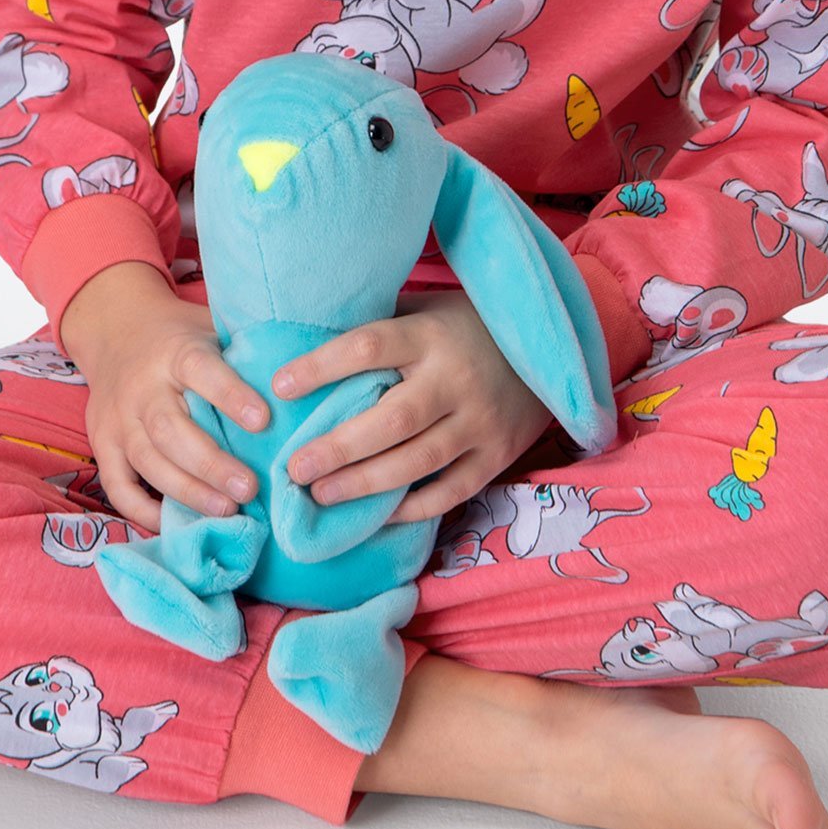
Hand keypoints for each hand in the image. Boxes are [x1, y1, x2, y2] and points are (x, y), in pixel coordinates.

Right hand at [80, 294, 269, 532]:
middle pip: (171, 429)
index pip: (201, 370)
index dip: (231, 396)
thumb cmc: (180, 336)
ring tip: (227, 510)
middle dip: (211, 464)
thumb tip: (302, 380)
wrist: (114, 329)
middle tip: (251, 488)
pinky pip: (117, 486)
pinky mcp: (102, 445)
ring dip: (187, 491)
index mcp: (175, 351)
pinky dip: (143, 510)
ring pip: (148, 461)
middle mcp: (142, 387)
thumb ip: (243, 352)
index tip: (264, 421)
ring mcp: (118, 419)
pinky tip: (176, 523)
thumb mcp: (210, 328)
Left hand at [272, 288, 553, 524]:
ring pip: (417, 462)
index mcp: (430, 336)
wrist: (548, 349)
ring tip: (319, 494)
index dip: (321, 366)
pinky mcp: (497, 456)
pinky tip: (374, 516)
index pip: (369, 347)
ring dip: (364, 483)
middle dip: (338, 447)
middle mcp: (456, 380)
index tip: (279, 386)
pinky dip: (411, 508)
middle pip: (392, 419)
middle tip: (293, 466)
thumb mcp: (425, 312)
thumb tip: (304, 344)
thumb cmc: (465, 327)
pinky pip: (449, 491)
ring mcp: (480, 422)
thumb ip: (379, 330)